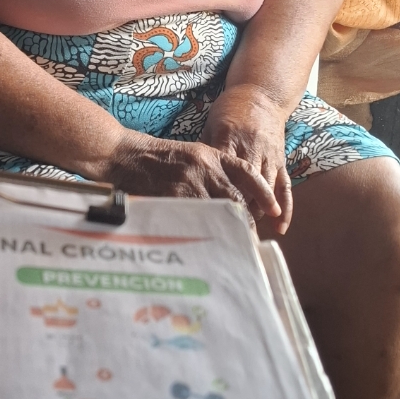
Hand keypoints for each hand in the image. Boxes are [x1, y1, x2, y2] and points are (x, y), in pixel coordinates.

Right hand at [107, 128, 276, 226]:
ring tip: (231, 244)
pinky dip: (202, 229)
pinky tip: (205, 240)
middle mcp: (205, 166)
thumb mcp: (191, 156)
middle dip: (245, 219)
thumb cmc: (157, 158)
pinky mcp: (173, 195)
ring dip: (226, 227)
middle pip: (236, 197)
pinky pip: (195, 216)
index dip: (263, 193)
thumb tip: (232, 201)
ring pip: (218, 209)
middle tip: (249, 237)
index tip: (275, 210)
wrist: (124, 154)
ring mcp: (189, 181)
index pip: (246, 174)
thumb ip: (211, 173)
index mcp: (211, 155)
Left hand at [200, 87, 291, 237]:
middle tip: (227, 231)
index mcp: (229, 140)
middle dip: (238, 209)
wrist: (261, 94)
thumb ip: (204, 152)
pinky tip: (279, 227)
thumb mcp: (211, 126)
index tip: (208, 215)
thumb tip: (187, 177)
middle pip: (245, 186)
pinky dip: (284, 207)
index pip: (222, 173)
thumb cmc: (231, 111)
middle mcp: (251, 150)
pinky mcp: (281, 161)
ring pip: (265, 189)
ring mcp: (269, 156)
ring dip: (257, 212)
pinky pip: (285, 187)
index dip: (216, 194)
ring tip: (246, 232)